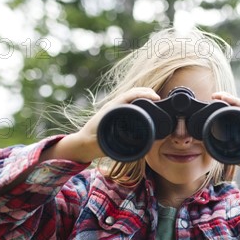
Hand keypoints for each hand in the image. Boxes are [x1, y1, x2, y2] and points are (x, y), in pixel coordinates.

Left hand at [41, 87, 160, 162]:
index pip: (130, 95)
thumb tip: (137, 147)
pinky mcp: (114, 112)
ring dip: (142, 95)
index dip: (144, 94)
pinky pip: (128, 102)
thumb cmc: (91, 143)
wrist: (81, 144)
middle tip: (158, 98)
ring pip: (130, 96)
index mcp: (111, 109)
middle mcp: (112, 106)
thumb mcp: (106, 144)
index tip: (155, 97)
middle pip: (131, 92)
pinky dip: (138, 100)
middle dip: (146, 92)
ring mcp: (113, 108)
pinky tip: (145, 105)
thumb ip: (119, 146)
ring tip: (154, 99)